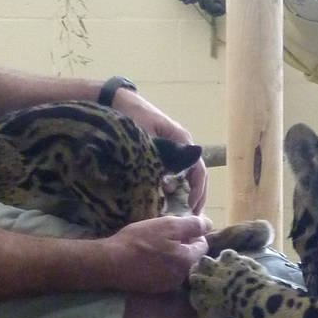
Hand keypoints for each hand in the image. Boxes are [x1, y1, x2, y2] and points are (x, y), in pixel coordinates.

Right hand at [99, 213, 211, 293]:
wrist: (110, 263)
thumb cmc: (139, 241)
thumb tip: (209, 224)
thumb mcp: (167, 225)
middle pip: (191, 256)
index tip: (178, 227)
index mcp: (188, 260)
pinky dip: (162, 266)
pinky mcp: (156, 289)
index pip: (203, 245)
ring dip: (172, 255)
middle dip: (183, 245)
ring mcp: (169, 285)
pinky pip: (166, 274)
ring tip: (155, 246)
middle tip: (164, 235)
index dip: (193, 233)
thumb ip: (192, 225)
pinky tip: (148, 259)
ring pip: (178, 265)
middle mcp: (182, 276)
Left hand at [111, 87, 207, 213]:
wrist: (118, 101)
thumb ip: (160, 158)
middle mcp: (182, 144)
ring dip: (188, 192)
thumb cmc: (131, 117)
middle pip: (197, 174)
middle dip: (197, 196)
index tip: (191, 208)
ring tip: (184, 212)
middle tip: (192, 216)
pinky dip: (177, 186)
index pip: (198, 169)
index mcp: (182, 139)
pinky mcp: (163, 151)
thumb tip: (171, 185)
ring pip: (187, 173)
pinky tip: (170, 199)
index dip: (198, 190)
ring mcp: (174, 148)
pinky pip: (176, 171)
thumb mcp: (145, 138)